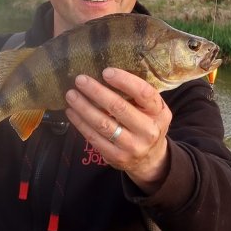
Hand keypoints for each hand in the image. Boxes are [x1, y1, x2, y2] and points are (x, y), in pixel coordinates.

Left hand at [64, 68, 171, 192]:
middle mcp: (148, 130)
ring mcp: (132, 146)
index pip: (143, 93)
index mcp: (159, 112)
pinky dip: (80, 123)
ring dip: (83, 107)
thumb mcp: (152, 109)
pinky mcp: (116, 157)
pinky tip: (72, 112)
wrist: (150, 159)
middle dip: (96, 91)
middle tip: (80, 80)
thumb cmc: (146, 124)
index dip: (124, 80)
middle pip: (119, 107)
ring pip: (103, 124)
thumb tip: (106, 73)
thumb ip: (137, 95)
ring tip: (71, 95)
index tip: (106, 72)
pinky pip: (94, 138)